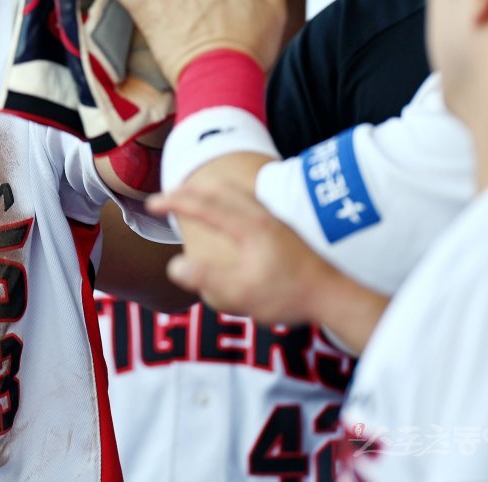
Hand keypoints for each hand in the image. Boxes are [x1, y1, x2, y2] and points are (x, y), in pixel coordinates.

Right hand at [146, 180, 339, 324]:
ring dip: (209, 190)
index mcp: (249, 226)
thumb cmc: (290, 297)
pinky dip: (227, 197)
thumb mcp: (243, 295)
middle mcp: (262, 215)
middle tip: (166, 195)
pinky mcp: (284, 227)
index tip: (152, 204)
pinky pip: (248, 199)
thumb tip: (175, 266)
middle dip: (188, 189)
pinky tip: (231, 210)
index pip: (204, 205)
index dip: (174, 202)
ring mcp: (275, 219)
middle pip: (219, 189)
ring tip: (194, 196)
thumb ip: (208, 280)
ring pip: (236, 191)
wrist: (336, 295)